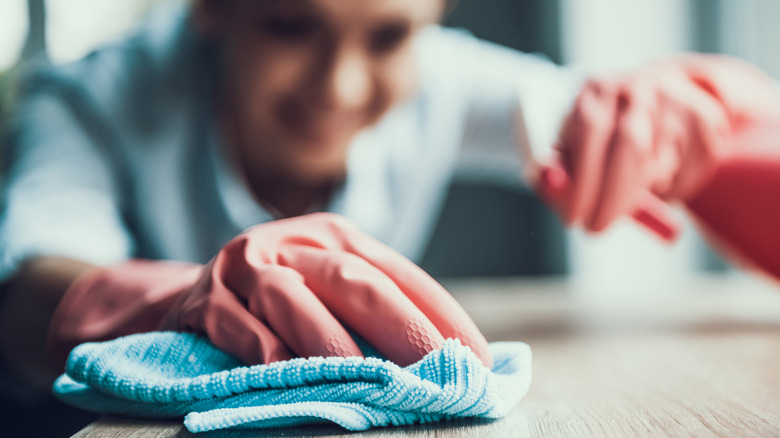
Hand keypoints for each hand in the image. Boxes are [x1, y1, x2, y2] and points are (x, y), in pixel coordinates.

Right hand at [48, 213, 491, 367]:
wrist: (188, 295)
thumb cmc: (278, 300)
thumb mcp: (327, 287)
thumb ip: (374, 311)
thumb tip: (448, 358)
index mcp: (336, 237)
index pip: (399, 273)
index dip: (441, 314)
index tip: (479, 358)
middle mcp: (294, 241)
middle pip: (353, 279)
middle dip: (402, 327)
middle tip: (439, 371)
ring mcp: (245, 266)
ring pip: (292, 297)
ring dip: (331, 341)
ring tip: (368, 379)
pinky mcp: (204, 299)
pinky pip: (237, 326)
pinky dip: (263, 351)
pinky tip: (285, 373)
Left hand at [550, 55, 779, 231]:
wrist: (656, 92)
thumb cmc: (601, 131)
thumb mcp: (572, 143)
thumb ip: (559, 169)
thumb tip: (554, 190)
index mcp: (598, 90)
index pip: (591, 130)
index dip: (583, 179)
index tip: (574, 217)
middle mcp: (639, 89)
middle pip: (631, 147)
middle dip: (613, 198)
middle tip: (597, 229)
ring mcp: (676, 102)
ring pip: (661, 167)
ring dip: (640, 194)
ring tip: (624, 194)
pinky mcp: (706, 121)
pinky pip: (688, 175)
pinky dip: (669, 192)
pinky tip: (656, 181)